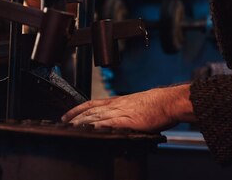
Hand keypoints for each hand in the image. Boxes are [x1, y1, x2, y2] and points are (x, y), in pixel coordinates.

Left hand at [61, 84, 194, 132]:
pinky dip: (100, 125)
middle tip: (63, 122)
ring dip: (83, 122)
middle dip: (75, 116)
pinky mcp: (130, 120)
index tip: (67, 114)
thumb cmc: (157, 104)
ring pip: (98, 116)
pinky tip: (91, 129)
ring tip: (71, 126)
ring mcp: (122, 112)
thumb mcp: (136, 105)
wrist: (168, 102)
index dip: (78, 108)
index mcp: (118, 101)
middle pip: (91, 110)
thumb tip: (118, 120)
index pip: (93, 103)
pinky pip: (111, 123)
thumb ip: (125, 112)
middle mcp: (117, 105)